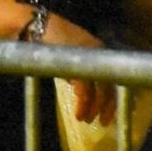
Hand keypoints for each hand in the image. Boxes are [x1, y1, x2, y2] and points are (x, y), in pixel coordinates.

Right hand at [41, 12, 114, 126]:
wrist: (38, 28)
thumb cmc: (51, 44)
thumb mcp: (70, 61)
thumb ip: (79, 75)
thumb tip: (84, 95)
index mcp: (99, 52)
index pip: (113, 77)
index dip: (112, 97)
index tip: (109, 113)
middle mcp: (99, 53)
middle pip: (110, 85)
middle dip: (107, 106)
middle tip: (102, 122)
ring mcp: (90, 57)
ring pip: (100, 90)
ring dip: (93, 108)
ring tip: (86, 119)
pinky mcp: (78, 63)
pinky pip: (85, 90)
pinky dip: (83, 104)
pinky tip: (78, 113)